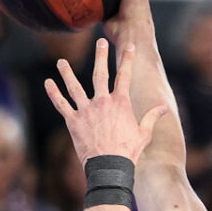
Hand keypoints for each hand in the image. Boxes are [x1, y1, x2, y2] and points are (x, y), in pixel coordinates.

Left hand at [44, 39, 168, 165]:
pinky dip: (54, 93)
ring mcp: (86, 111)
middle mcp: (103, 102)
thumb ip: (152, 117)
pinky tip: (48, 83)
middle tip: (100, 43)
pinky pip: (61, 105)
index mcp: (121, 103)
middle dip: (101, 56)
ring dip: (67, 73)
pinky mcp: (73, 121)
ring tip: (61, 62)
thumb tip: (164, 107)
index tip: (130, 47)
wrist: (110, 167)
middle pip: (100, 74)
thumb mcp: (144, 133)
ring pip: (75, 87)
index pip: (125, 76)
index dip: (128, 60)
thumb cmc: (129, 152)